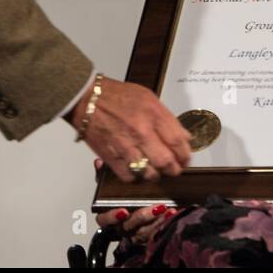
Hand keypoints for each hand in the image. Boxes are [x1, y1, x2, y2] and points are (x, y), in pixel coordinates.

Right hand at [71, 76, 191, 181]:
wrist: (86, 98)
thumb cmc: (116, 96)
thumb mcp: (148, 98)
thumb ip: (167, 118)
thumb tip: (183, 136)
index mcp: (153, 114)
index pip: (178, 141)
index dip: (185, 154)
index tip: (186, 158)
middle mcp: (141, 131)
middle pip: (166, 161)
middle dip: (174, 169)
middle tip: (175, 169)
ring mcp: (125, 145)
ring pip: (149, 172)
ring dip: (156, 174)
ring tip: (157, 171)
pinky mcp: (110, 157)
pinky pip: (129, 176)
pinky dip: (136, 176)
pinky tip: (137, 170)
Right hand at [92, 162, 180, 239]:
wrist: (139, 211)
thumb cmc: (122, 199)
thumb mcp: (112, 186)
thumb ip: (104, 176)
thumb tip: (99, 163)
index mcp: (110, 216)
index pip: (104, 220)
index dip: (112, 217)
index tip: (123, 211)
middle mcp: (122, 225)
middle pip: (129, 225)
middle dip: (141, 217)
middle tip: (154, 207)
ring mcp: (135, 231)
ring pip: (144, 230)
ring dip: (156, 219)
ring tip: (165, 207)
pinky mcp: (149, 233)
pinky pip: (156, 230)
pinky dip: (164, 220)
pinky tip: (171, 211)